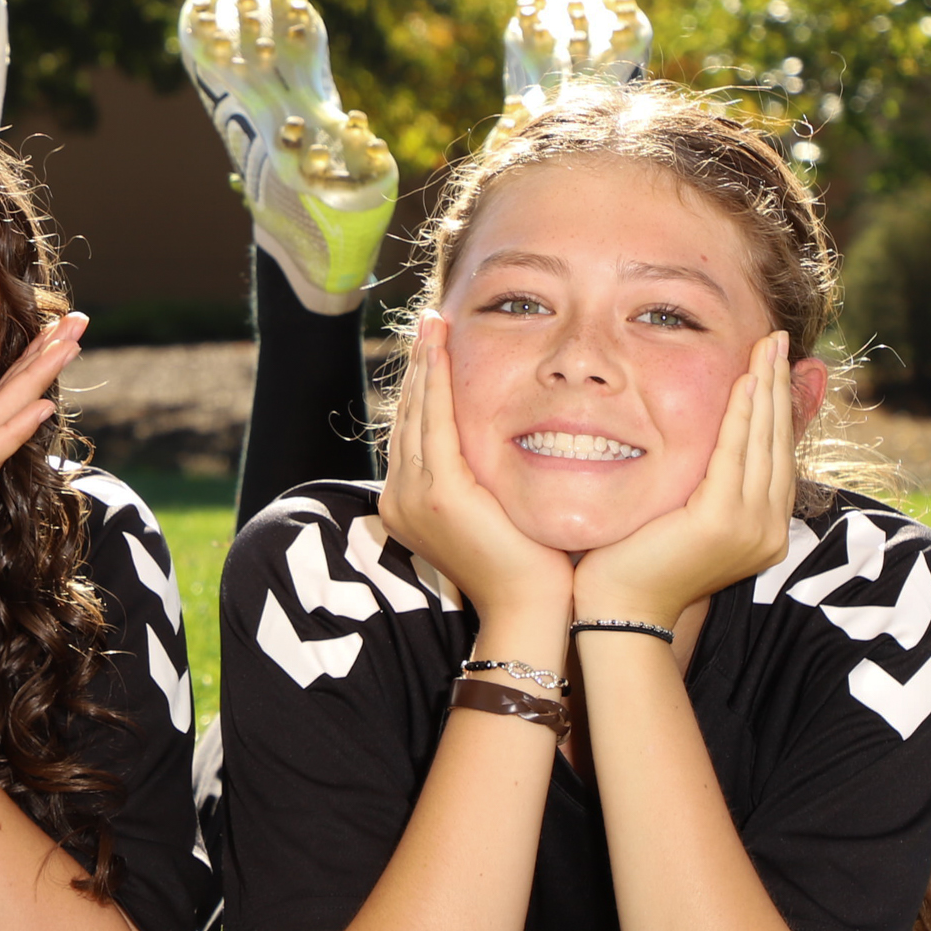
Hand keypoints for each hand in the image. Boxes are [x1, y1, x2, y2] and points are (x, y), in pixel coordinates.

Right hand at [378, 311, 573, 626]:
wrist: (531, 609)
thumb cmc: (528, 568)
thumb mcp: (494, 513)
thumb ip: (481, 479)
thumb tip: (499, 444)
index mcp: (408, 505)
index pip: (415, 432)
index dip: (422, 387)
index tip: (435, 347)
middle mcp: (399, 498)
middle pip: (408, 416)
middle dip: (420, 365)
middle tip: (430, 321)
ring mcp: (413, 495)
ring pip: (416, 412)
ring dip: (425, 363)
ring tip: (433, 324)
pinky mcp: (437, 491)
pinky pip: (434, 420)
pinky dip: (436, 380)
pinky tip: (442, 349)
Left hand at [575, 331, 795, 627]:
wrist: (616, 609)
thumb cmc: (632, 561)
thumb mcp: (677, 513)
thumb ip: (698, 482)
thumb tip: (698, 442)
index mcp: (761, 527)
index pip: (773, 452)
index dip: (775, 403)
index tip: (772, 361)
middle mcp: (767, 528)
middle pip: (777, 440)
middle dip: (777, 385)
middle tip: (775, 338)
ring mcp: (751, 527)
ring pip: (763, 441)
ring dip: (765, 388)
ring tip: (765, 346)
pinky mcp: (723, 521)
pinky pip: (736, 453)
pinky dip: (742, 413)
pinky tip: (744, 381)